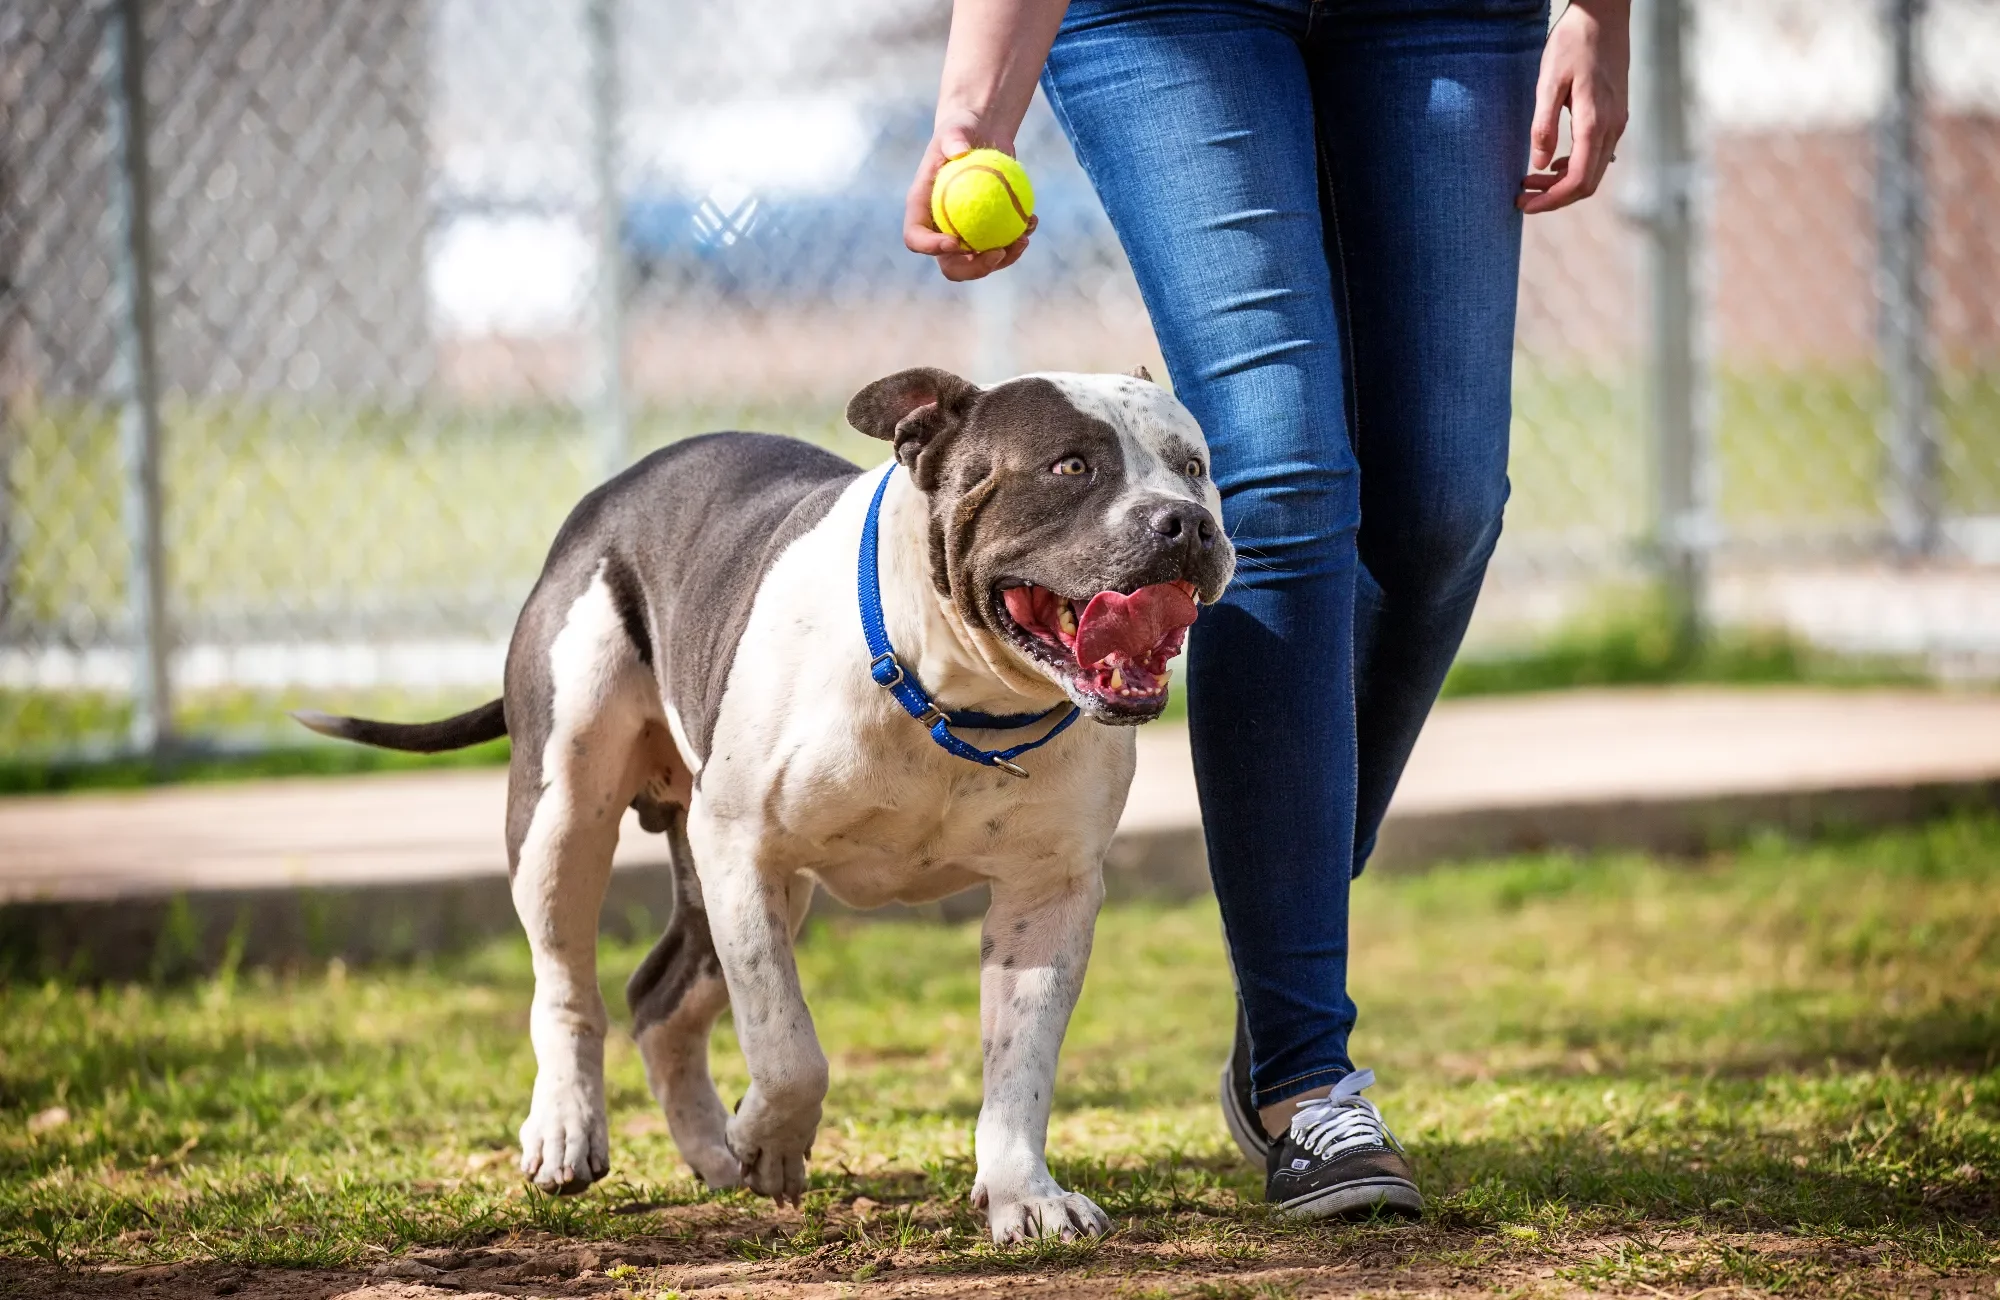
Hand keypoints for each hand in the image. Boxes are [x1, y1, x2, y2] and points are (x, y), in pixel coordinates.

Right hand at [904, 111, 1037, 281]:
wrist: (980, 135)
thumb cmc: (962, 130)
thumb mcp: (957, 128)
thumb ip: (954, 137)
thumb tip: (959, 150)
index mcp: (921, 210)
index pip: (916, 238)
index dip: (931, 248)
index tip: (956, 242)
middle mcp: (939, 229)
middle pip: (949, 264)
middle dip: (972, 268)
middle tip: (997, 253)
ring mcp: (963, 234)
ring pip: (979, 263)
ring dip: (1003, 259)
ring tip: (1023, 239)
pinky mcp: (985, 232)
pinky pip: (1000, 247)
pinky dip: (1017, 241)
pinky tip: (1031, 223)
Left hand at [1519, 0, 1629, 213]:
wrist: (1603, 15)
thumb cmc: (1573, 44)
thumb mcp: (1549, 82)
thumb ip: (1544, 125)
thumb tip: (1538, 164)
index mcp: (1595, 122)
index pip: (1577, 180)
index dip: (1550, 200)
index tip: (1523, 204)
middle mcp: (1612, 127)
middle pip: (1587, 183)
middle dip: (1554, 197)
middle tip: (1522, 198)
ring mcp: (1618, 123)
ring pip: (1594, 171)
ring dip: (1562, 183)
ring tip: (1531, 181)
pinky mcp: (1616, 116)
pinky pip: (1598, 155)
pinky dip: (1574, 167)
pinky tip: (1552, 162)